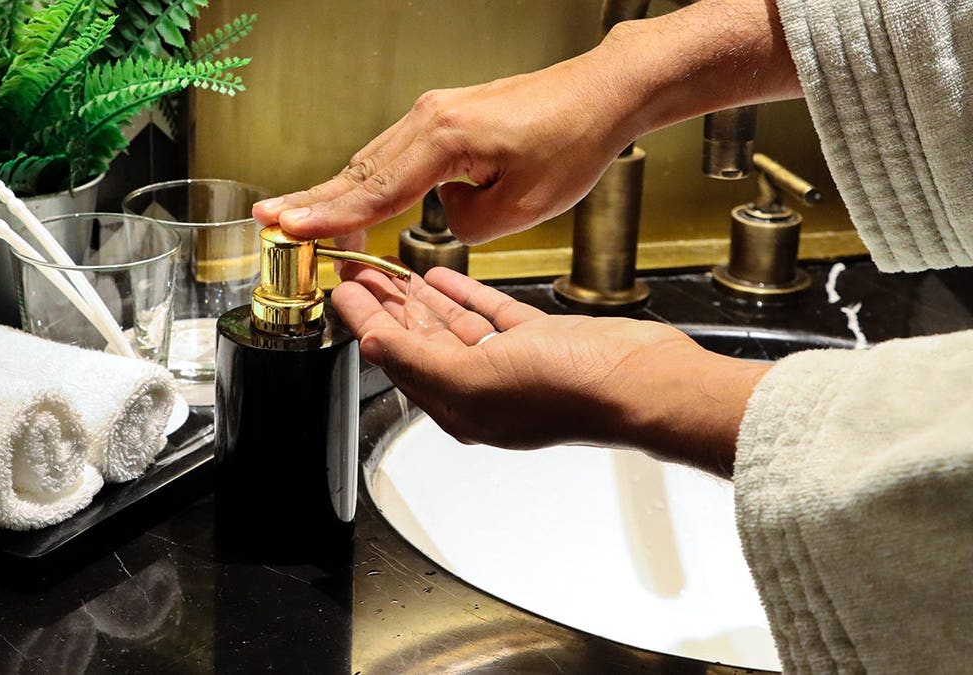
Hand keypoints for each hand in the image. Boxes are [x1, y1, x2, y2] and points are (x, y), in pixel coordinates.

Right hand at [253, 0, 799, 249]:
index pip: (375, 191)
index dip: (330, 218)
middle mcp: (430, 118)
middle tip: (268, 223)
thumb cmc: (571, 143)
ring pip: (371, 161)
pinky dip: (366, 180)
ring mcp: (433, 113)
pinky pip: (391, 154)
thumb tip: (438, 216)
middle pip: (359, 171)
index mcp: (445, 139)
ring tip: (295, 218)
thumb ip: (463, 223)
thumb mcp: (520, 208)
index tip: (291, 231)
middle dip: (312, 201)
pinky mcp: (443, 118)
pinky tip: (349, 200)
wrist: (599, 95)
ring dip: (334, 192)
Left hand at [332, 267, 769, 476]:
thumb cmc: (571, 390)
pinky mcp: (540, 342)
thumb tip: (371, 344)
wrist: (644, 382)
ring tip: (393, 270)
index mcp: (458, 405)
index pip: (395, 357)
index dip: (365, 321)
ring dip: (421, 298)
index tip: (342, 290)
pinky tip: (446, 277)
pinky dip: (465, 295)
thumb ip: (417, 359)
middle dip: (387, 305)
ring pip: (452, 326)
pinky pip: (490, 315)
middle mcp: (480, 388)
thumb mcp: (476, 376)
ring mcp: (511, 364)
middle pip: (418, 340)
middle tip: (361, 271)